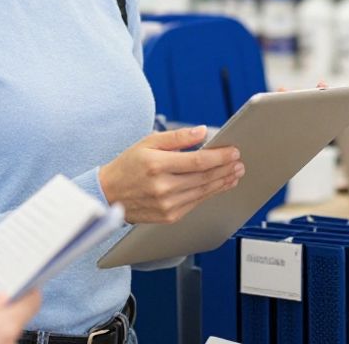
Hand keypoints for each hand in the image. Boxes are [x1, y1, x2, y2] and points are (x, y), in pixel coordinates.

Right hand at [99, 126, 243, 223]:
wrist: (109, 194)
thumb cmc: (128, 165)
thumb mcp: (148, 142)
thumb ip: (177, 137)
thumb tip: (202, 131)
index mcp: (156, 165)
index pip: (197, 161)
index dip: (219, 157)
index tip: (234, 151)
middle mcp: (162, 187)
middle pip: (204, 177)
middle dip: (226, 169)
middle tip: (239, 162)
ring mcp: (166, 204)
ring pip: (203, 192)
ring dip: (223, 182)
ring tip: (235, 173)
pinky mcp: (169, 216)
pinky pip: (196, 203)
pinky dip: (210, 194)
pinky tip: (219, 186)